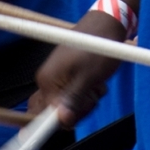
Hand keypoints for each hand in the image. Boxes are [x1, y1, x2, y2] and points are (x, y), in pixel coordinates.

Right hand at [31, 11, 124, 127]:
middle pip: (57, 112)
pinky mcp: (67, 76)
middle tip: (92, 95)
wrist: (105, 28)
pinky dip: (87, 92)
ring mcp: (57, 78)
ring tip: (95, 84)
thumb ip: (73, 100)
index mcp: (47, 80)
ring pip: (69, 104)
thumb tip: (62, 121)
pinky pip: (74, 94)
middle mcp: (48, 80)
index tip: (78, 117)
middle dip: (78, 108)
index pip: (45, 115)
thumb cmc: (96, 50)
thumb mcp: (88, 78)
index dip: (62, 121)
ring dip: (86, 100)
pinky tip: (95, 82)